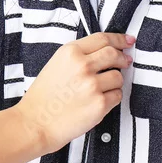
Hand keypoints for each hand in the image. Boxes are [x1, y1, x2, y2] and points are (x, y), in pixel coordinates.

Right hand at [13, 32, 134, 154]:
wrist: (33, 124)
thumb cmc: (43, 97)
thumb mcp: (57, 64)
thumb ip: (80, 55)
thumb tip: (108, 50)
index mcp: (70, 52)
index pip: (103, 38)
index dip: (119, 39)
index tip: (128, 41)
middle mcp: (82, 66)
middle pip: (114, 54)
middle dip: (123, 58)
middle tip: (125, 61)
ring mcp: (92, 85)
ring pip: (118, 77)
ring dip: (115, 82)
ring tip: (100, 90)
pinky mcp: (99, 104)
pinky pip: (117, 95)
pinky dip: (112, 98)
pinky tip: (98, 102)